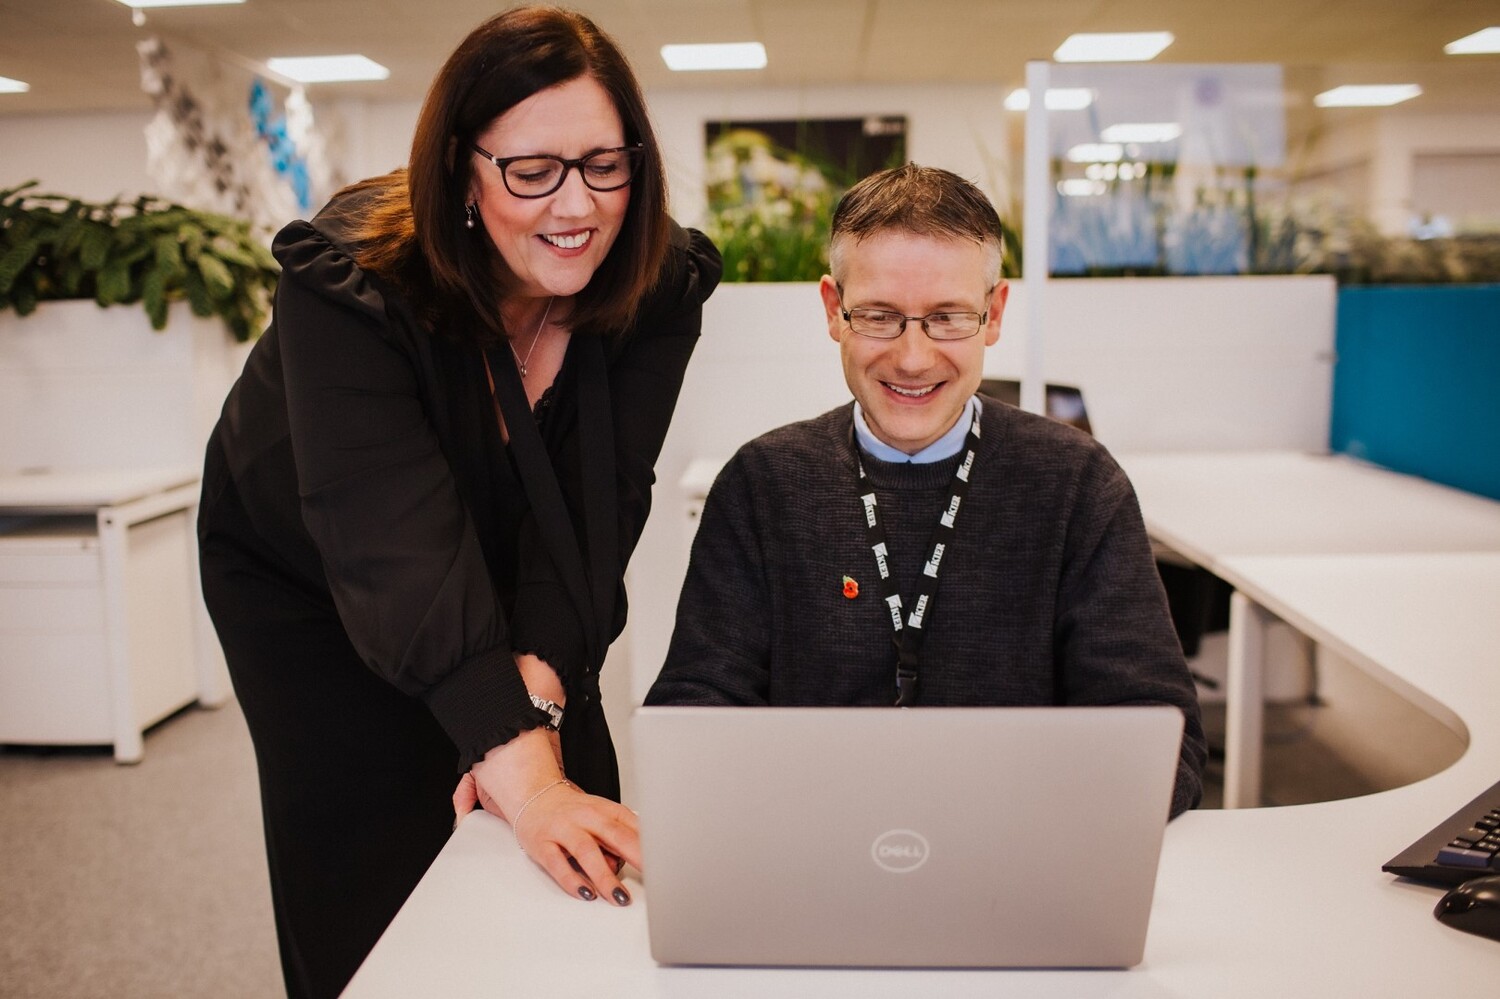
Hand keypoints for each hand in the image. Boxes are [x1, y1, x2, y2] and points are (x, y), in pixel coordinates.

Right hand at [454, 727, 640, 903]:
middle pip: (614, 835)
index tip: (666, 862)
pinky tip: (586, 893)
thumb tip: (640, 860)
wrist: (533, 797)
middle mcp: (584, 817)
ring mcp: (562, 830)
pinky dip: (572, 880)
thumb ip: (622, 835)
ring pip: (586, 851)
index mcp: (604, 809)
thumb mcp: (602, 816)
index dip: (651, 844)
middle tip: (653, 878)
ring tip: (619, 896)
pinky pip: (558, 864)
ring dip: (604, 876)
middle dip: (635, 857)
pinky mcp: (542, 844)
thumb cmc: (573, 813)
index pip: (632, 826)